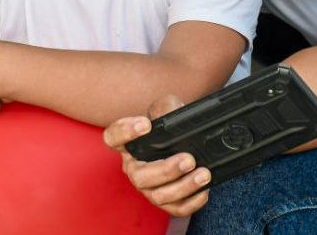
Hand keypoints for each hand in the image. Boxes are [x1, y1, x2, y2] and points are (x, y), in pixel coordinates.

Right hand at [103, 94, 212, 216]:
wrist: (186, 142)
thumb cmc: (170, 127)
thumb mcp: (168, 109)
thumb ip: (166, 107)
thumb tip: (172, 114)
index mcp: (129, 144)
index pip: (113, 137)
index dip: (124, 132)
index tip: (145, 125)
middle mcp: (135, 169)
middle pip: (140, 175)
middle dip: (166, 169)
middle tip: (188, 159)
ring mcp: (150, 188)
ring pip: (159, 196)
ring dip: (183, 186)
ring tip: (203, 174)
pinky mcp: (167, 202)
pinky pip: (176, 209)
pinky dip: (191, 202)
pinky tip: (203, 191)